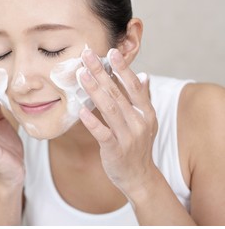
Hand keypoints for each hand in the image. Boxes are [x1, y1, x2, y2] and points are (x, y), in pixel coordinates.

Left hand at [79, 49, 157, 195]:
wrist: (139, 176)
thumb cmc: (137, 145)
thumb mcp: (145, 121)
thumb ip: (143, 99)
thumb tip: (144, 75)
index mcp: (146, 113)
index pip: (134, 86)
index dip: (123, 68)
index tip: (111, 52)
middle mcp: (139, 123)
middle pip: (118, 93)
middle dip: (101, 73)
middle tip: (87, 55)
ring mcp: (128, 137)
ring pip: (110, 109)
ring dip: (95, 90)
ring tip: (81, 74)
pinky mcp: (115, 150)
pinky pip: (103, 134)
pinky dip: (92, 122)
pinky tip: (81, 110)